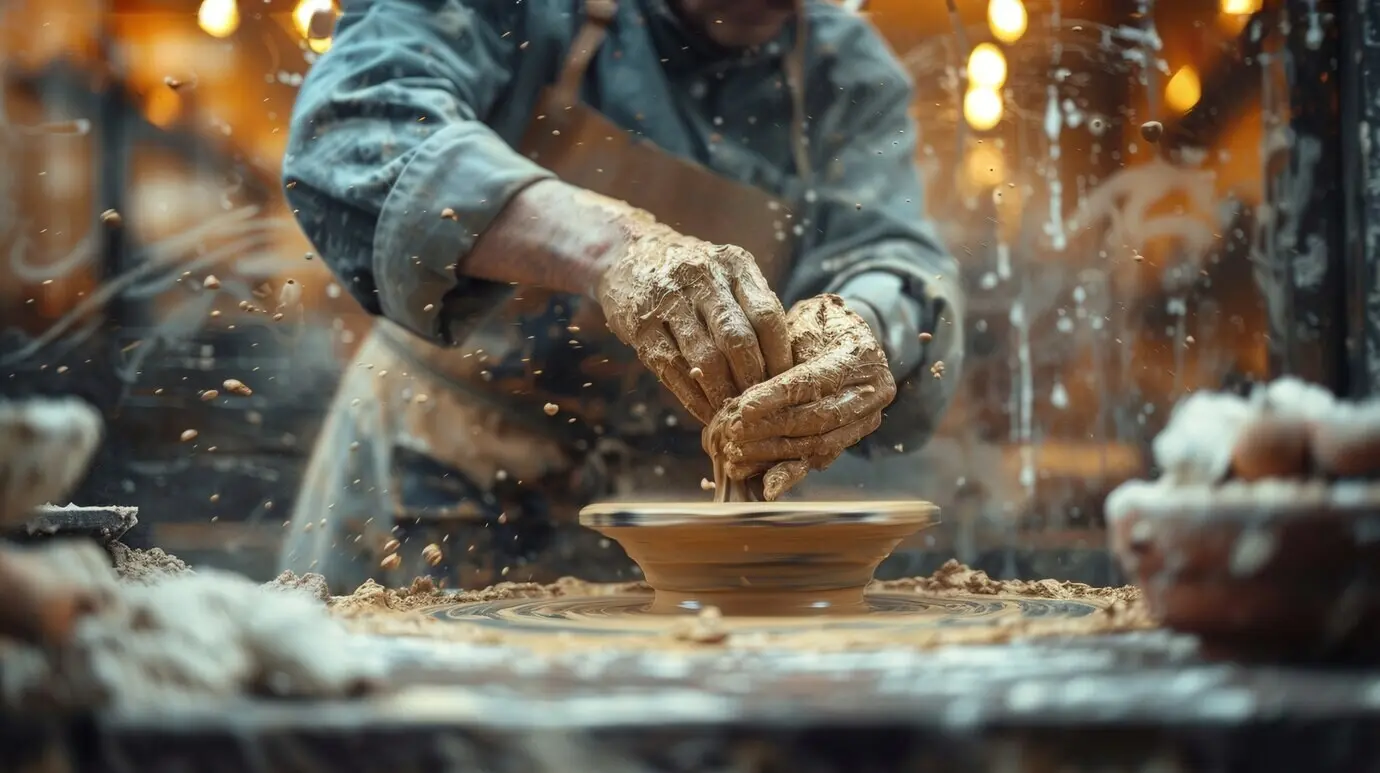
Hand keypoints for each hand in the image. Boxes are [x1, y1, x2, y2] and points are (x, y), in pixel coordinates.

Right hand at [597, 230, 792, 423]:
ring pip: (705, 359)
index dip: (779, 356)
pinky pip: (672, 369)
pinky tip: (706, 411)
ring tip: (734, 414)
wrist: (630, 255)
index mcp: (734, 265)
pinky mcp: (641, 326)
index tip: (786, 384)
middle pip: (738, 340)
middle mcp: (702, 278)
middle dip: (753, 380)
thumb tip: (787, 364)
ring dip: (723, 394)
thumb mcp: (727, 275)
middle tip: (761, 405)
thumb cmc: (693, 276)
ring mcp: (668, 301)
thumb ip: (753, 308)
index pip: (767, 317)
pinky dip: (692, 397)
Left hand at [711, 294, 895, 498]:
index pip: (814, 382)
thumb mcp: (797, 327)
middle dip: (772, 430)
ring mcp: (866, 418)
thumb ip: (779, 359)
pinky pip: (820, 458)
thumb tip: (743, 399)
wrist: (837, 332)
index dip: (776, 398)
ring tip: (737, 456)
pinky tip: (766, 486)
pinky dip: (790, 472)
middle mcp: (873, 391)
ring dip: (775, 454)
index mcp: (861, 355)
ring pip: (820, 444)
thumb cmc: (811, 326)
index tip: (742, 409)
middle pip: (819, 419)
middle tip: (733, 434)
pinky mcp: (851, 438)